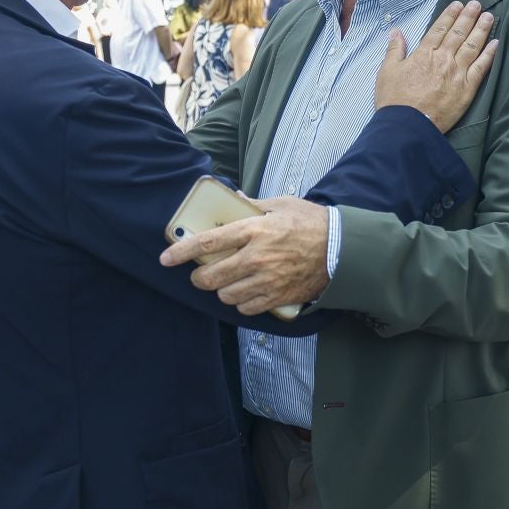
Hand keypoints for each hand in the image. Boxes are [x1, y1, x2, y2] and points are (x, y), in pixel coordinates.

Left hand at [159, 196, 328, 315]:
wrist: (342, 250)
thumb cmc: (312, 223)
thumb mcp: (281, 205)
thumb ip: (254, 205)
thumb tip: (235, 200)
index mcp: (254, 230)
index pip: (208, 243)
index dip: (182, 252)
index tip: (166, 258)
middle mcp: (256, 257)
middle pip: (211, 276)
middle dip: (200, 277)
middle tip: (201, 274)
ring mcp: (267, 280)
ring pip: (226, 295)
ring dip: (222, 290)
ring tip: (228, 282)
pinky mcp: (277, 297)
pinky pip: (246, 308)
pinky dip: (242, 302)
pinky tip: (247, 292)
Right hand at [373, 0, 496, 132]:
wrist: (407, 126)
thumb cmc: (395, 100)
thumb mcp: (387, 71)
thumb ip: (394, 50)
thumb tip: (396, 31)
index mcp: (424, 54)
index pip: (439, 29)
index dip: (449, 15)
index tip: (458, 5)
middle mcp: (443, 59)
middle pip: (458, 34)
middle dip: (468, 17)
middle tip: (477, 4)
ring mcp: (457, 73)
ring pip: (472, 46)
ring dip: (481, 30)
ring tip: (488, 16)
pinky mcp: (467, 89)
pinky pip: (481, 68)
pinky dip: (489, 54)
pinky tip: (495, 43)